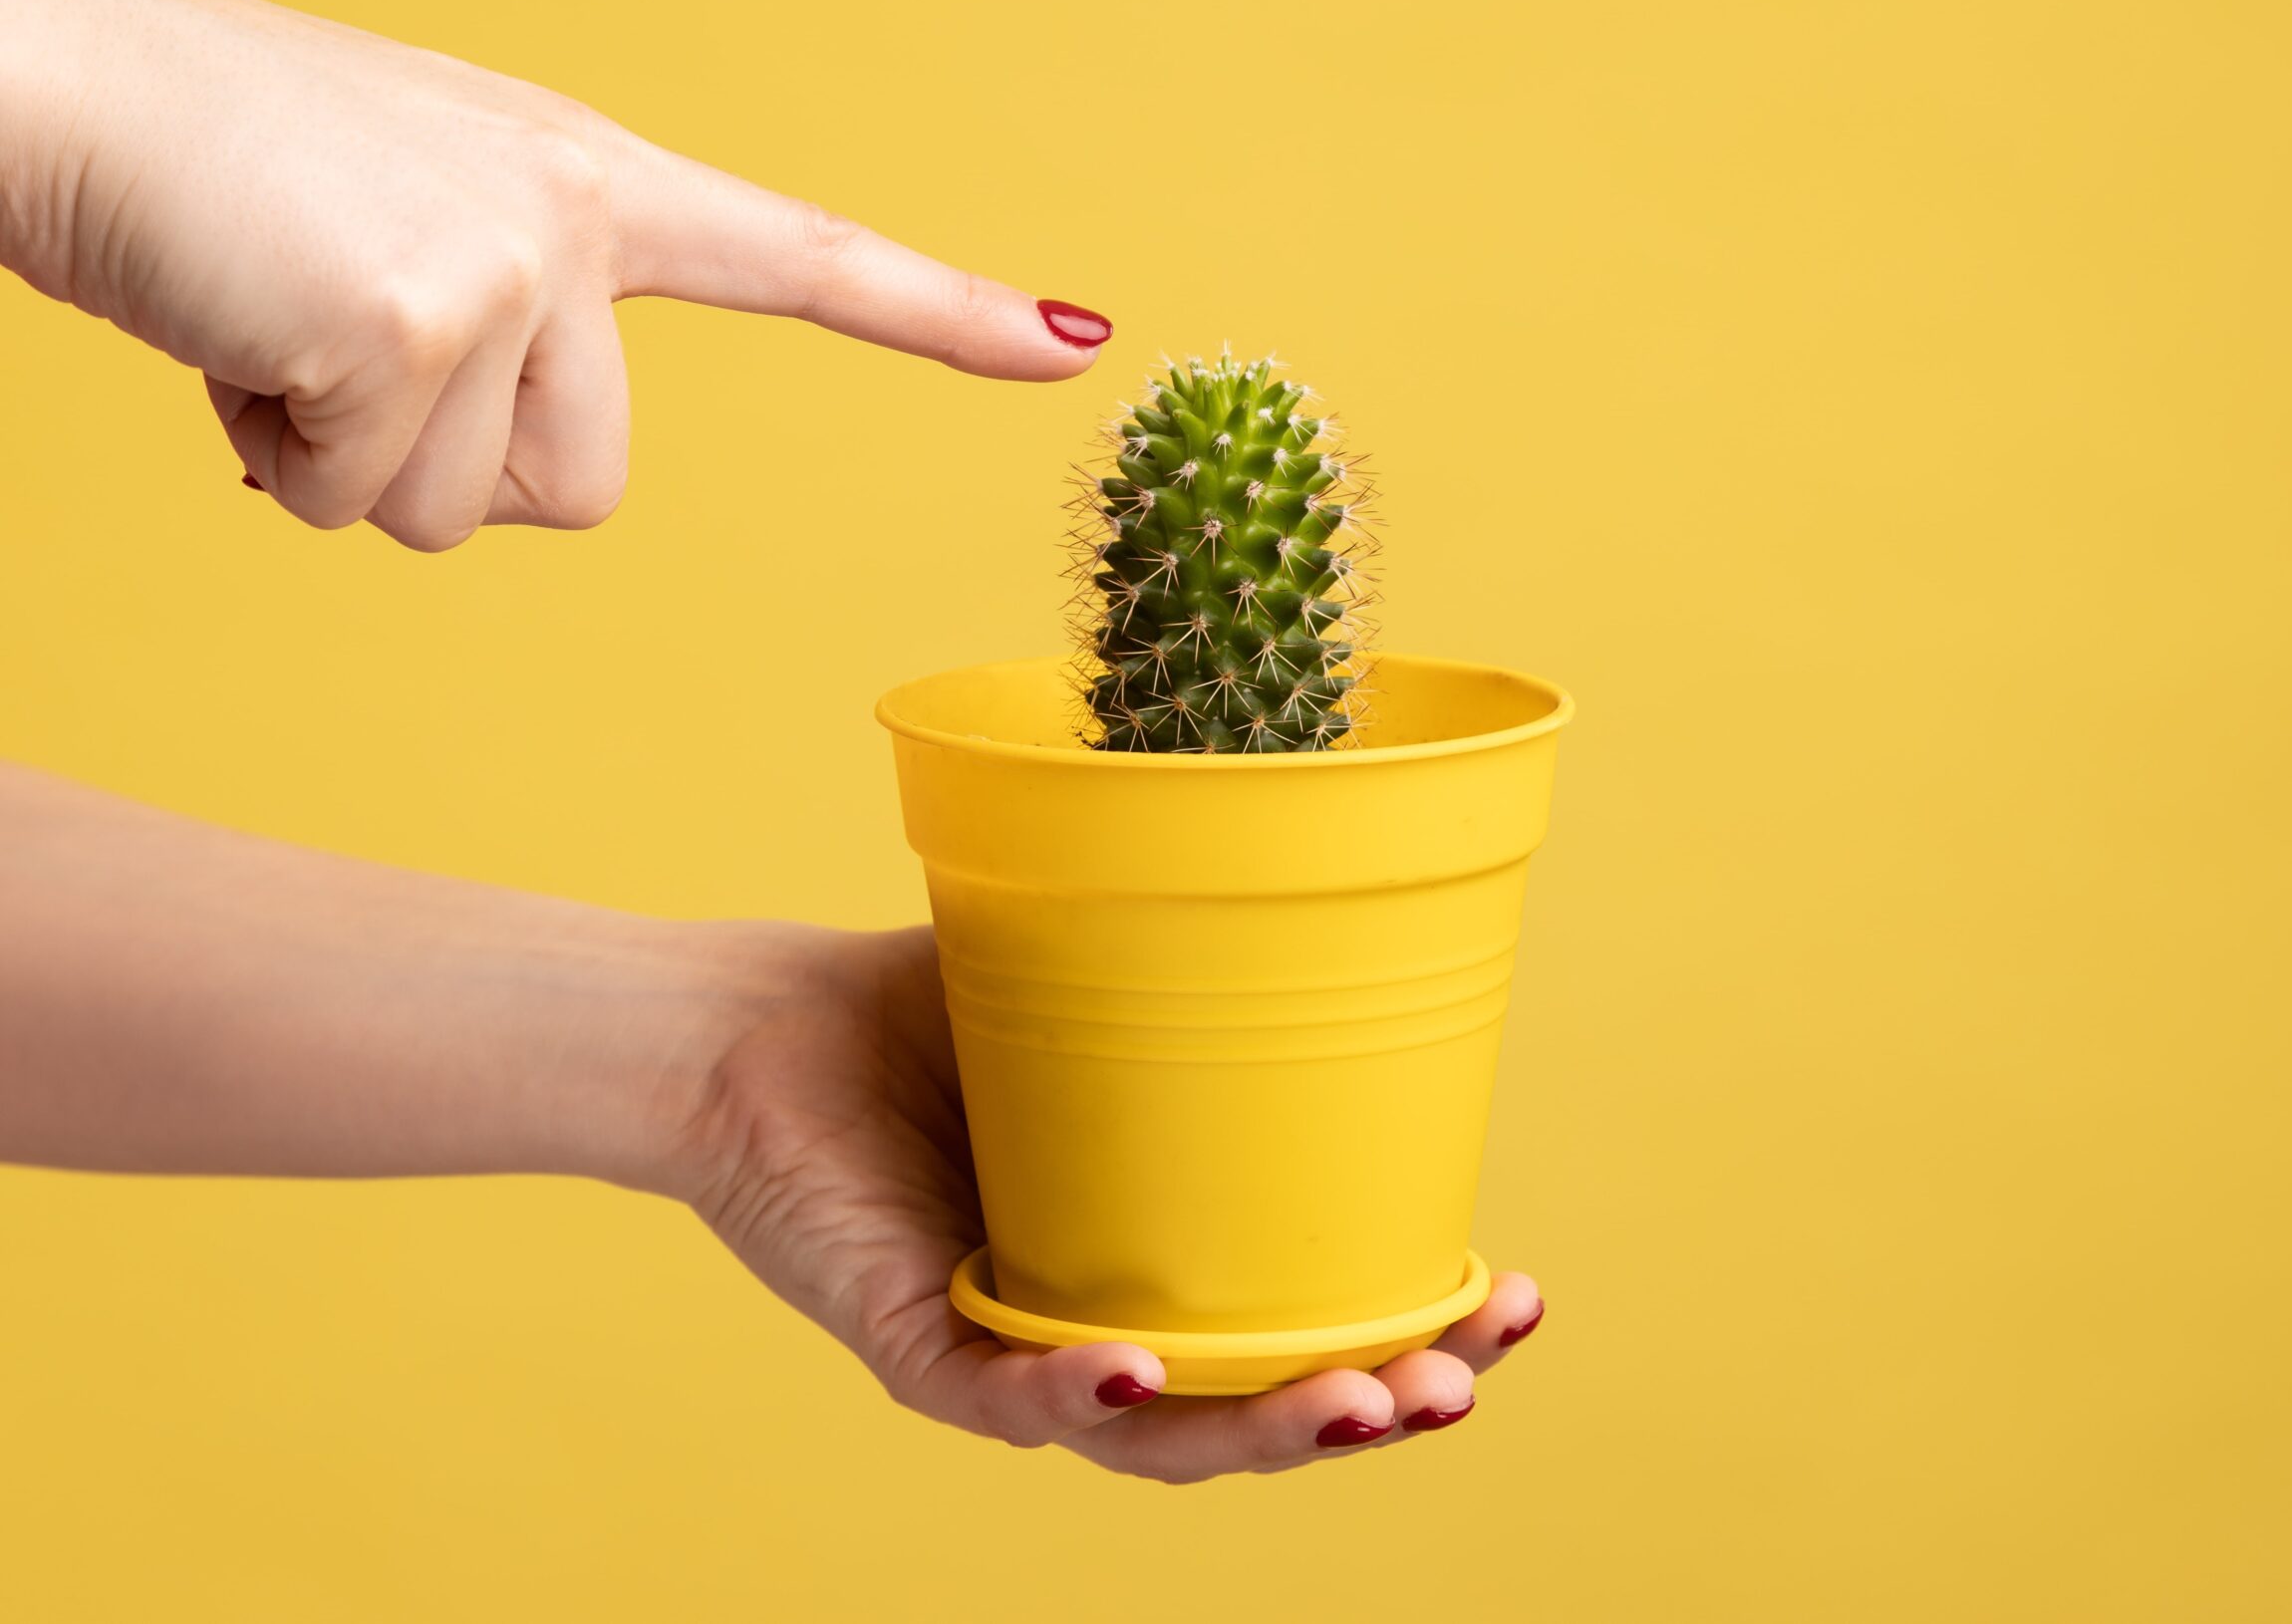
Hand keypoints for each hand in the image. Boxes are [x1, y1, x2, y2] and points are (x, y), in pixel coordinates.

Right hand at [0, 0, 1109, 550]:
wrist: (47, 81)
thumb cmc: (207, 170)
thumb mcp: (395, 235)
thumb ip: (495, 339)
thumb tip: (469, 489)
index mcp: (589, 181)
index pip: (801, 255)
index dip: (939, 315)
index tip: (1078, 343)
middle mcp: (580, 212)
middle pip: (587, 494)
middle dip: (442, 469)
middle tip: (334, 338)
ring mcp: (516, 263)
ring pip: (468, 519)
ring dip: (344, 461)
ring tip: (272, 315)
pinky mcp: (426, 318)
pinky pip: (360, 506)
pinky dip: (272, 456)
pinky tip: (231, 327)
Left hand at [678, 925, 1546, 1482]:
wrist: (746, 1027)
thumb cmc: (915, 1008)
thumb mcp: (1092, 990)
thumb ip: (1202, 968)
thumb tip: (1331, 878)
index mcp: (1163, 1267)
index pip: (1311, 1331)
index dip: (1422, 1336)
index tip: (1517, 1298)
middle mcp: (1100, 1331)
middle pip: (1262, 1407)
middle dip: (1382, 1407)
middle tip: (1466, 1380)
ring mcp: (1011, 1356)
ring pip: (1158, 1441)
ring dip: (1266, 1432)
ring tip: (1365, 1403)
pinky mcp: (911, 1349)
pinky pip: (1001, 1399)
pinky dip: (1073, 1394)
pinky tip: (1136, 1372)